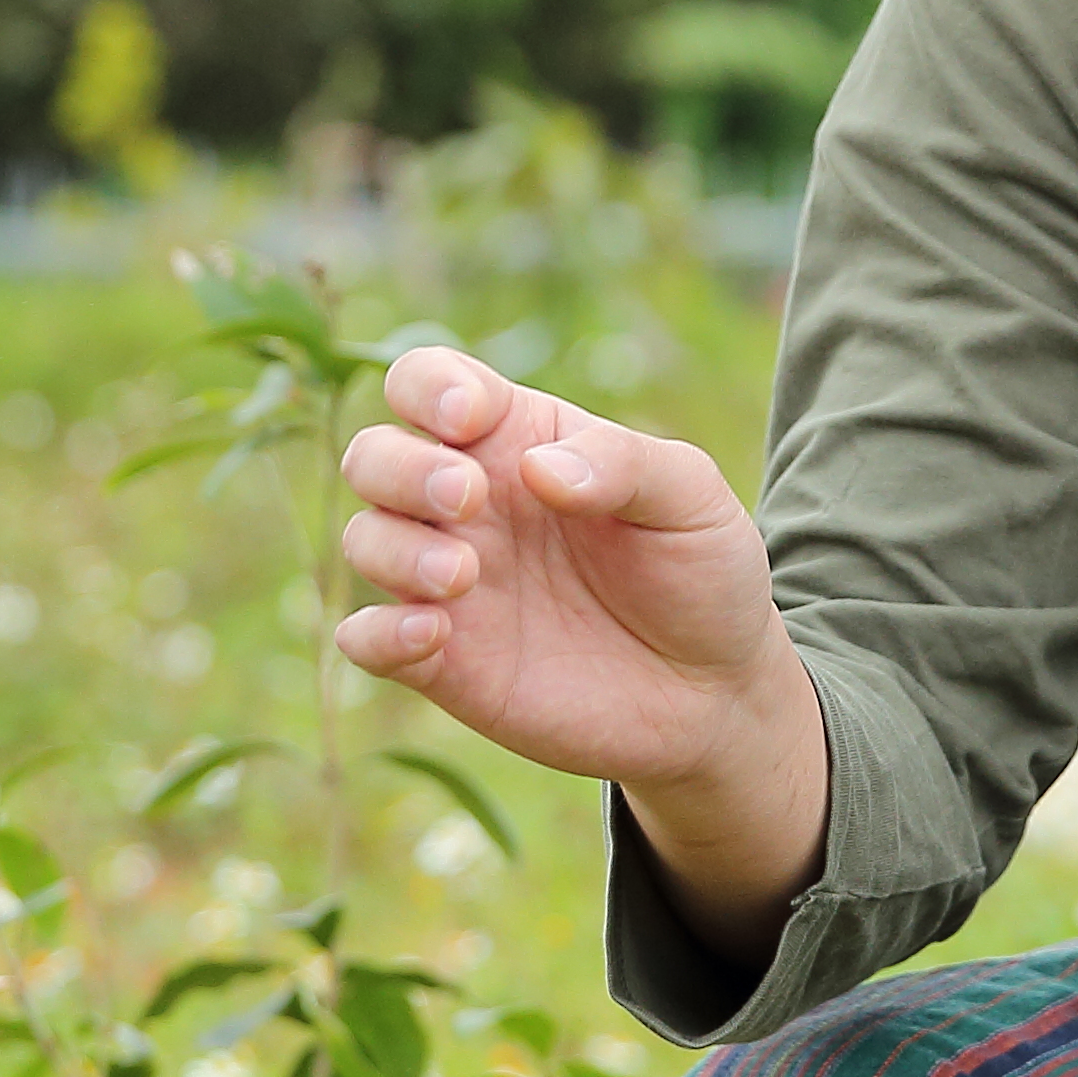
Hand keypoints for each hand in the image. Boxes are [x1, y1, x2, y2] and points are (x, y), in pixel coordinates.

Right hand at [331, 345, 827, 965]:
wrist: (714, 695)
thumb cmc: (701, 574)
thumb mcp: (691, 497)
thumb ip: (621, 462)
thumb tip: (533, 467)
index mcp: (517, 441)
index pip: (428, 381)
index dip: (429, 387)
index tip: (472, 418)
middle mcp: (468, 505)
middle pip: (374, 453)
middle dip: (401, 465)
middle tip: (468, 499)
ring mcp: (449, 582)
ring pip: (365, 538)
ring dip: (396, 546)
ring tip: (465, 574)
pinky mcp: (441, 661)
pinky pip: (363, 637)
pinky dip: (377, 631)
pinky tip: (435, 633)